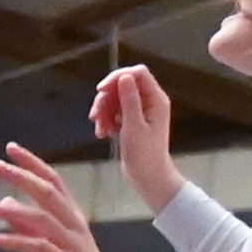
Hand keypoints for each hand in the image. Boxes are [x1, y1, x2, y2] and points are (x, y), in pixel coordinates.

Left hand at [0, 144, 165, 251]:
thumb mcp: (49, 243)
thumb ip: (27, 224)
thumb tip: (4, 202)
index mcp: (71, 215)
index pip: (53, 180)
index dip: (33, 163)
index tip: (11, 148)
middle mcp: (73, 224)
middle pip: (47, 191)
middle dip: (21, 175)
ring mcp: (70, 243)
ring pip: (40, 217)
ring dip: (9, 211)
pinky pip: (38, 247)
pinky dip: (16, 241)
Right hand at [91, 66, 182, 207]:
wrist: (148, 177)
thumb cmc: (144, 154)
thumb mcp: (134, 126)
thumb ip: (130, 100)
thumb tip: (124, 77)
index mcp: (156, 100)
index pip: (137, 74)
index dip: (117, 77)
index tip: (100, 90)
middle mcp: (149, 102)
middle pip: (123, 86)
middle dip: (106, 99)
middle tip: (94, 116)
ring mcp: (140, 111)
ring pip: (116, 99)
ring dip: (103, 112)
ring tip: (99, 130)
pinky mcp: (131, 121)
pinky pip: (114, 112)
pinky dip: (106, 121)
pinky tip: (103, 134)